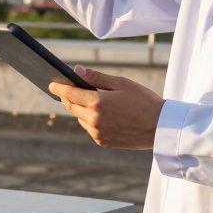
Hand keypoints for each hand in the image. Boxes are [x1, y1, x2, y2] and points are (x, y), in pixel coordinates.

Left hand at [49, 66, 164, 149]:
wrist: (161, 127)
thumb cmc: (143, 101)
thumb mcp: (121, 83)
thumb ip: (96, 77)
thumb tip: (76, 70)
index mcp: (97, 104)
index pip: (69, 94)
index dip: (59, 87)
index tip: (51, 83)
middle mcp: (94, 120)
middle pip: (72, 107)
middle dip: (68, 97)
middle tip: (67, 88)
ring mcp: (97, 133)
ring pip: (81, 118)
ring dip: (81, 109)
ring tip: (91, 100)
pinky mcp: (103, 142)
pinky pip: (90, 128)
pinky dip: (91, 120)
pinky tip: (103, 114)